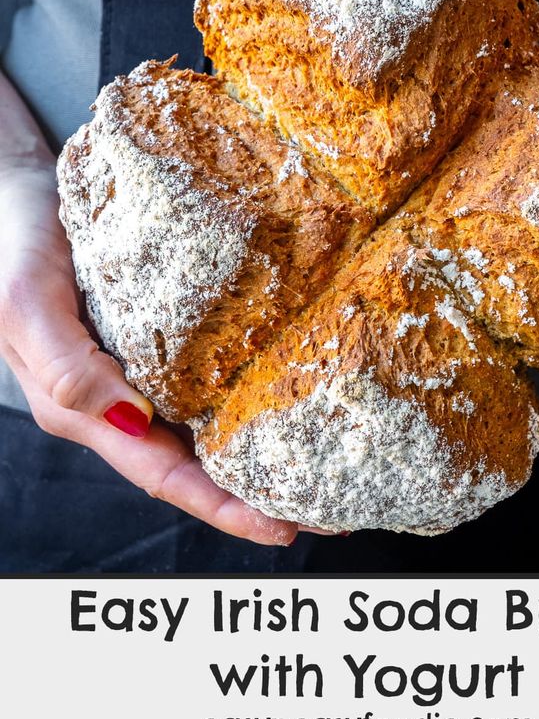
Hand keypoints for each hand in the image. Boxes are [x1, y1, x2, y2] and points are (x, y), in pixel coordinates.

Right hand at [0, 164, 297, 545]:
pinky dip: (249, 396)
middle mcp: (119, 404)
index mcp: (87, 412)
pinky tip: (288, 399)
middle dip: (257, 497)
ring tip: (322, 468)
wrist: (8, 188)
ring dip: (261, 454)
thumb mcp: (25, 304)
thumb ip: (69, 368)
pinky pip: (209, 379)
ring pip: (207, 430)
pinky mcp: (156, 337)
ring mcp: (139, 373)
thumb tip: (135, 419)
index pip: (164, 477)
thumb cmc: (7, 242)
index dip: (222, 510)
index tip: (280, 530)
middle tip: (326, 511)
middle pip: (196, 467)